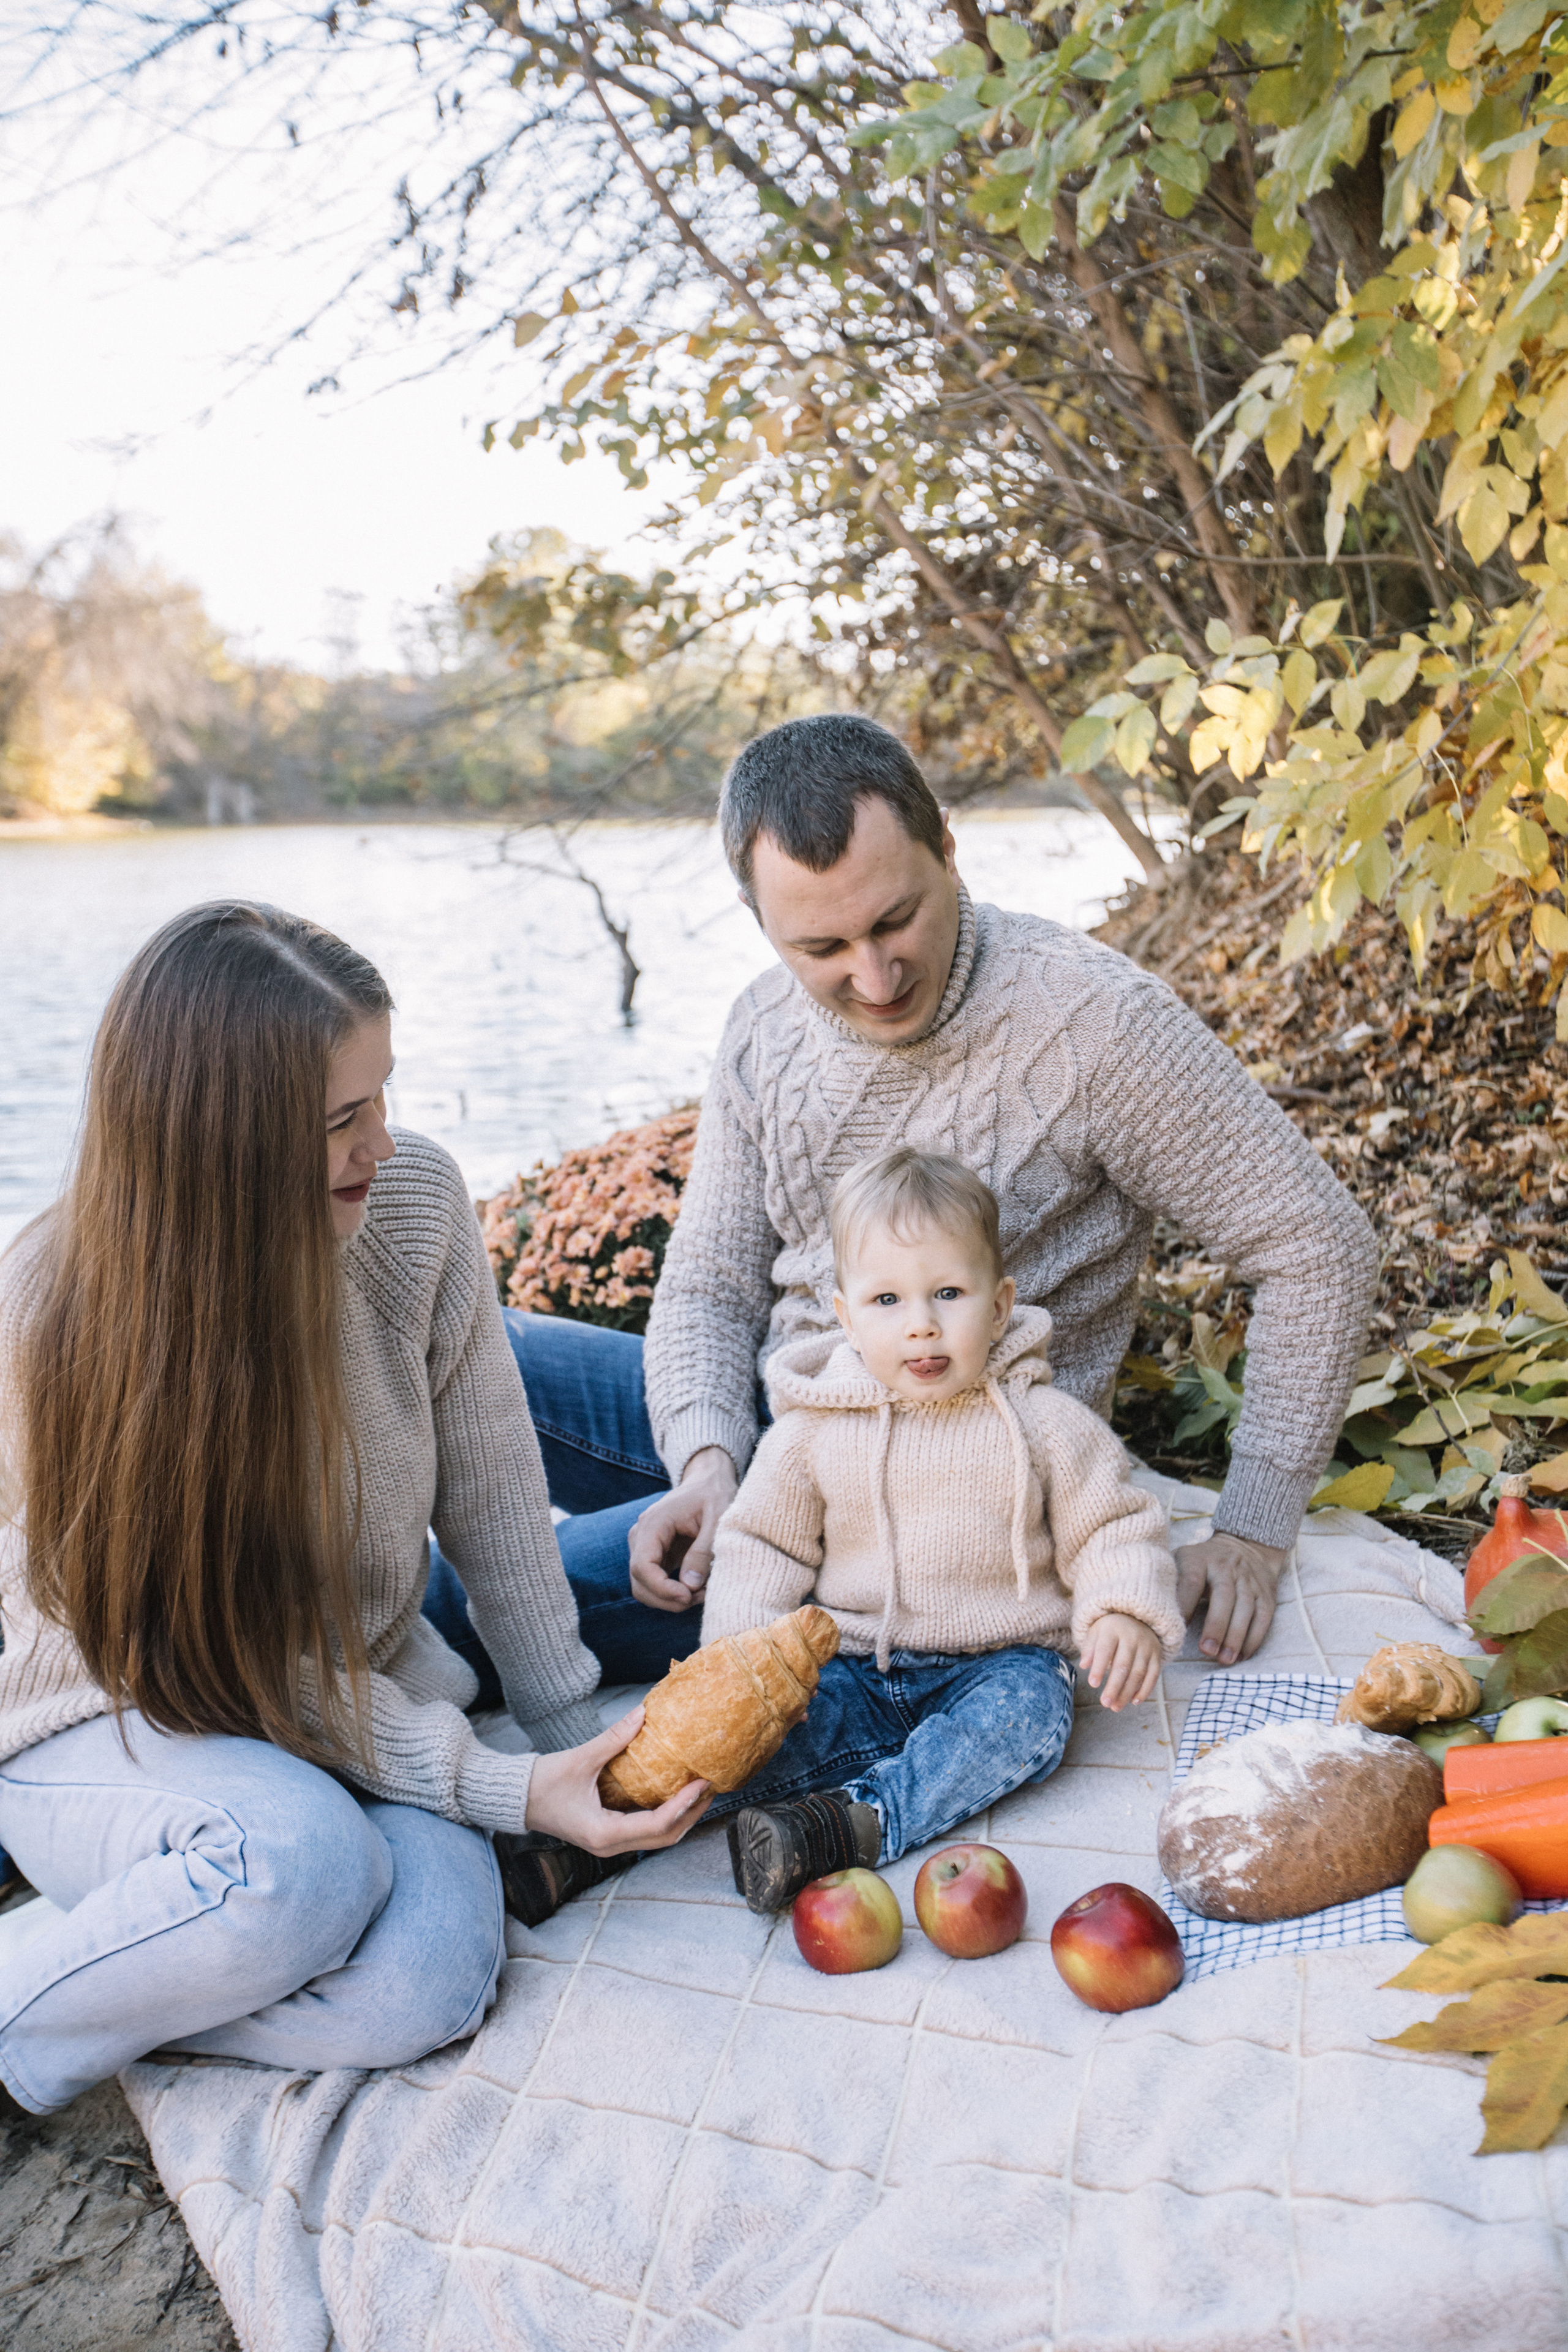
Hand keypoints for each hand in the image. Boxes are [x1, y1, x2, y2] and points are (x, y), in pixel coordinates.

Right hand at [524, 1705, 709, 1855]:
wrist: (516, 1798)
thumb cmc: (542, 1782)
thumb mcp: (580, 1759)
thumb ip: (613, 1739)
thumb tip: (643, 1713)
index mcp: (604, 1833)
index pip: (657, 1825)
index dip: (684, 1805)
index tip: (702, 1783)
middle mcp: (610, 1845)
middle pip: (664, 1838)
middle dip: (691, 1814)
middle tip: (710, 1788)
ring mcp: (609, 1843)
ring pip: (657, 1838)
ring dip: (681, 1817)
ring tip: (700, 1792)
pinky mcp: (607, 1834)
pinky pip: (645, 1830)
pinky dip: (665, 1816)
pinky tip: (675, 1796)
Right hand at [628, 1447, 737, 1612]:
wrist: (709, 1482)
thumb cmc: (715, 1495)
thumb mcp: (718, 1519)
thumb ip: (704, 1551)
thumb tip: (690, 1586)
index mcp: (653, 1523)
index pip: (642, 1566)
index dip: (662, 1589)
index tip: (688, 1596)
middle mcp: (642, 1537)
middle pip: (640, 1583)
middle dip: (668, 1599)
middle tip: (701, 1597)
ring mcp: (646, 1548)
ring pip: (646, 1588)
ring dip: (672, 1599)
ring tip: (703, 1593)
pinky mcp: (656, 1557)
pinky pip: (657, 1584)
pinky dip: (675, 1593)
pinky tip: (699, 1589)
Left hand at [1080, 1612, 1162, 1709]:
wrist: (1136, 1618)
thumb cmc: (1110, 1630)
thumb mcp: (1096, 1632)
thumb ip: (1089, 1648)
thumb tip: (1083, 1665)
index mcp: (1113, 1629)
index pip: (1105, 1650)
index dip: (1099, 1667)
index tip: (1092, 1684)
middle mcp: (1132, 1637)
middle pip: (1123, 1665)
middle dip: (1114, 1686)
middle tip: (1105, 1703)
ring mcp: (1147, 1647)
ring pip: (1138, 1673)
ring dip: (1127, 1693)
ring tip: (1116, 1707)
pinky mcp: (1157, 1656)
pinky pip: (1153, 1676)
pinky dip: (1145, 1690)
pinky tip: (1134, 1701)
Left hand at [1175, 1534, 1287, 1665]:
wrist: (1245, 1546)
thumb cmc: (1202, 1563)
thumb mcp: (1182, 1562)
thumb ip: (1170, 1583)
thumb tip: (1151, 1614)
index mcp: (1199, 1559)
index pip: (1191, 1581)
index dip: (1185, 1605)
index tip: (1176, 1630)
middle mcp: (1226, 1566)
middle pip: (1224, 1595)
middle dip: (1216, 1625)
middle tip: (1207, 1651)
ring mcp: (1249, 1579)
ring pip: (1246, 1607)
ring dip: (1236, 1636)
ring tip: (1225, 1659)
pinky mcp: (1266, 1593)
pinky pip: (1263, 1616)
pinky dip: (1254, 1637)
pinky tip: (1243, 1655)